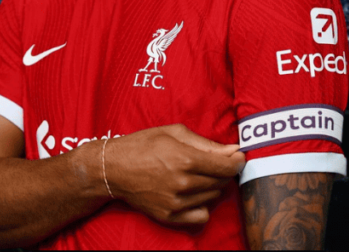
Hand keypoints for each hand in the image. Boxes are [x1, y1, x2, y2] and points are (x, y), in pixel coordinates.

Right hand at [104, 123, 244, 224]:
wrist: (112, 168)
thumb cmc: (141, 145)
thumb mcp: (172, 133)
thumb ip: (205, 143)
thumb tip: (233, 151)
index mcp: (185, 159)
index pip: (226, 166)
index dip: (236, 161)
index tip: (236, 157)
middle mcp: (182, 182)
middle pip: (221, 181)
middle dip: (221, 171)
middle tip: (210, 163)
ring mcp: (176, 202)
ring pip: (213, 196)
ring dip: (210, 186)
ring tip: (194, 175)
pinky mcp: (169, 215)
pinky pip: (202, 215)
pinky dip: (202, 205)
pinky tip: (192, 194)